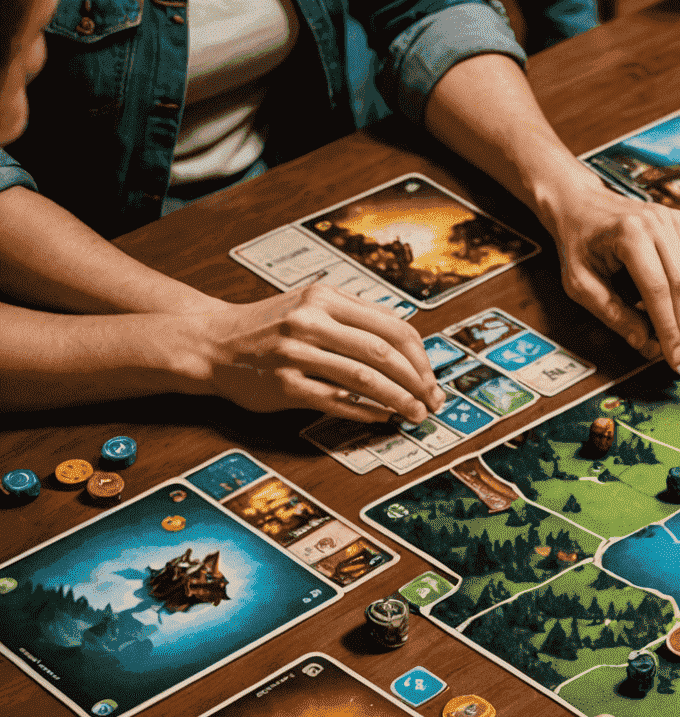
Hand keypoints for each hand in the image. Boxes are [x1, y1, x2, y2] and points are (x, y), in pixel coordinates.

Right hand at [180, 285, 442, 422]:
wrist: (211, 342)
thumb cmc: (269, 327)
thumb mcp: (310, 304)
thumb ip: (355, 317)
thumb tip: (411, 346)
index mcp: (325, 297)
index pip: (392, 327)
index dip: (421, 357)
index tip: (431, 378)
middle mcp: (310, 321)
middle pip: (384, 354)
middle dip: (417, 382)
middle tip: (430, 401)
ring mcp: (296, 354)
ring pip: (364, 379)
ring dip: (398, 401)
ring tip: (414, 414)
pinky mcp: (284, 385)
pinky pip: (337, 401)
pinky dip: (366, 412)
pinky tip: (382, 418)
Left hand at [545, 178, 679, 374]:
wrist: (581, 205)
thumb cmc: (578, 242)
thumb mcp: (580, 284)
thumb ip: (612, 315)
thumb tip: (646, 344)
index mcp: (629, 233)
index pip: (658, 291)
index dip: (669, 331)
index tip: (674, 359)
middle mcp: (659, 223)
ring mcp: (677, 222)